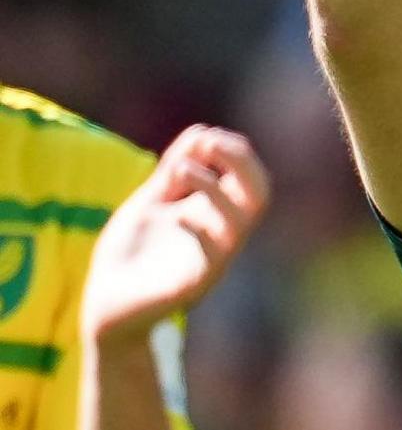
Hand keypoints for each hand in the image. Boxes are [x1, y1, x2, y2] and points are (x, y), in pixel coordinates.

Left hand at [80, 126, 269, 347]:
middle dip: (242, 161)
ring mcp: (212, 259)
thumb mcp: (150, 202)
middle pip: (260, 193)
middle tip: (213, 143)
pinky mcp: (195, 285)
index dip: (234, 148)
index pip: (248, 174)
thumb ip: (173, 172)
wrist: (105, 305)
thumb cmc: (129, 252)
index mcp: (214, 211)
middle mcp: (222, 233)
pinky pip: (214, 256)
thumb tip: (202, 131)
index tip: (204, 137)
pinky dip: (200, 229)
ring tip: (181, 167)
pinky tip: (175, 216)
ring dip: (215, 188)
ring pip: (243, 221)